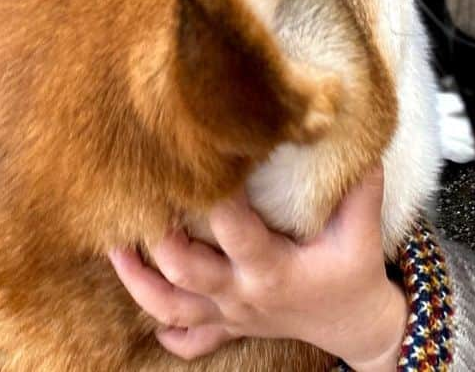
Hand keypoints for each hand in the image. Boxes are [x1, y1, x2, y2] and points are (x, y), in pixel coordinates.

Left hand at [107, 164, 407, 368]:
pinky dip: (163, 327)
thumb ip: (358, 186)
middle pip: (186, 272)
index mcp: (272, 268)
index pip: (234, 231)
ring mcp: (231, 314)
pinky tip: (141, 305)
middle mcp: (242, 293)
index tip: (197, 161)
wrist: (359, 327)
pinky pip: (188, 337)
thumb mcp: (362, 232)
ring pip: (172, 307)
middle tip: (136, 201)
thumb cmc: (356, 272)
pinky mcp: (228, 326)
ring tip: (112, 248)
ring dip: (138, 282)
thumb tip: (355, 138)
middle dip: (157, 240)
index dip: (214, 199)